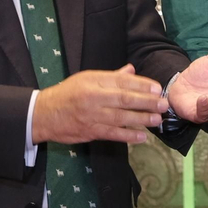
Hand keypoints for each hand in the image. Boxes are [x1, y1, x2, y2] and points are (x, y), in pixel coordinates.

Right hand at [33, 64, 163, 144]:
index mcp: (93, 81)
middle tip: (163, 104)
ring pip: (121, 117)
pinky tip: (142, 137)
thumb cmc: (68, 94)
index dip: (141, 85)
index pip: (121, 81)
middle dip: (146, 102)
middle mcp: (93, 97)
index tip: (157, 88)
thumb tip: (131, 70)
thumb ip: (111, 77)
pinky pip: (112, 134)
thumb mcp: (86, 79)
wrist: (44, 114)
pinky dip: (128, 136)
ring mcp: (92, 116)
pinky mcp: (90, 132)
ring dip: (141, 119)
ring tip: (157, 120)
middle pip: (124, 99)